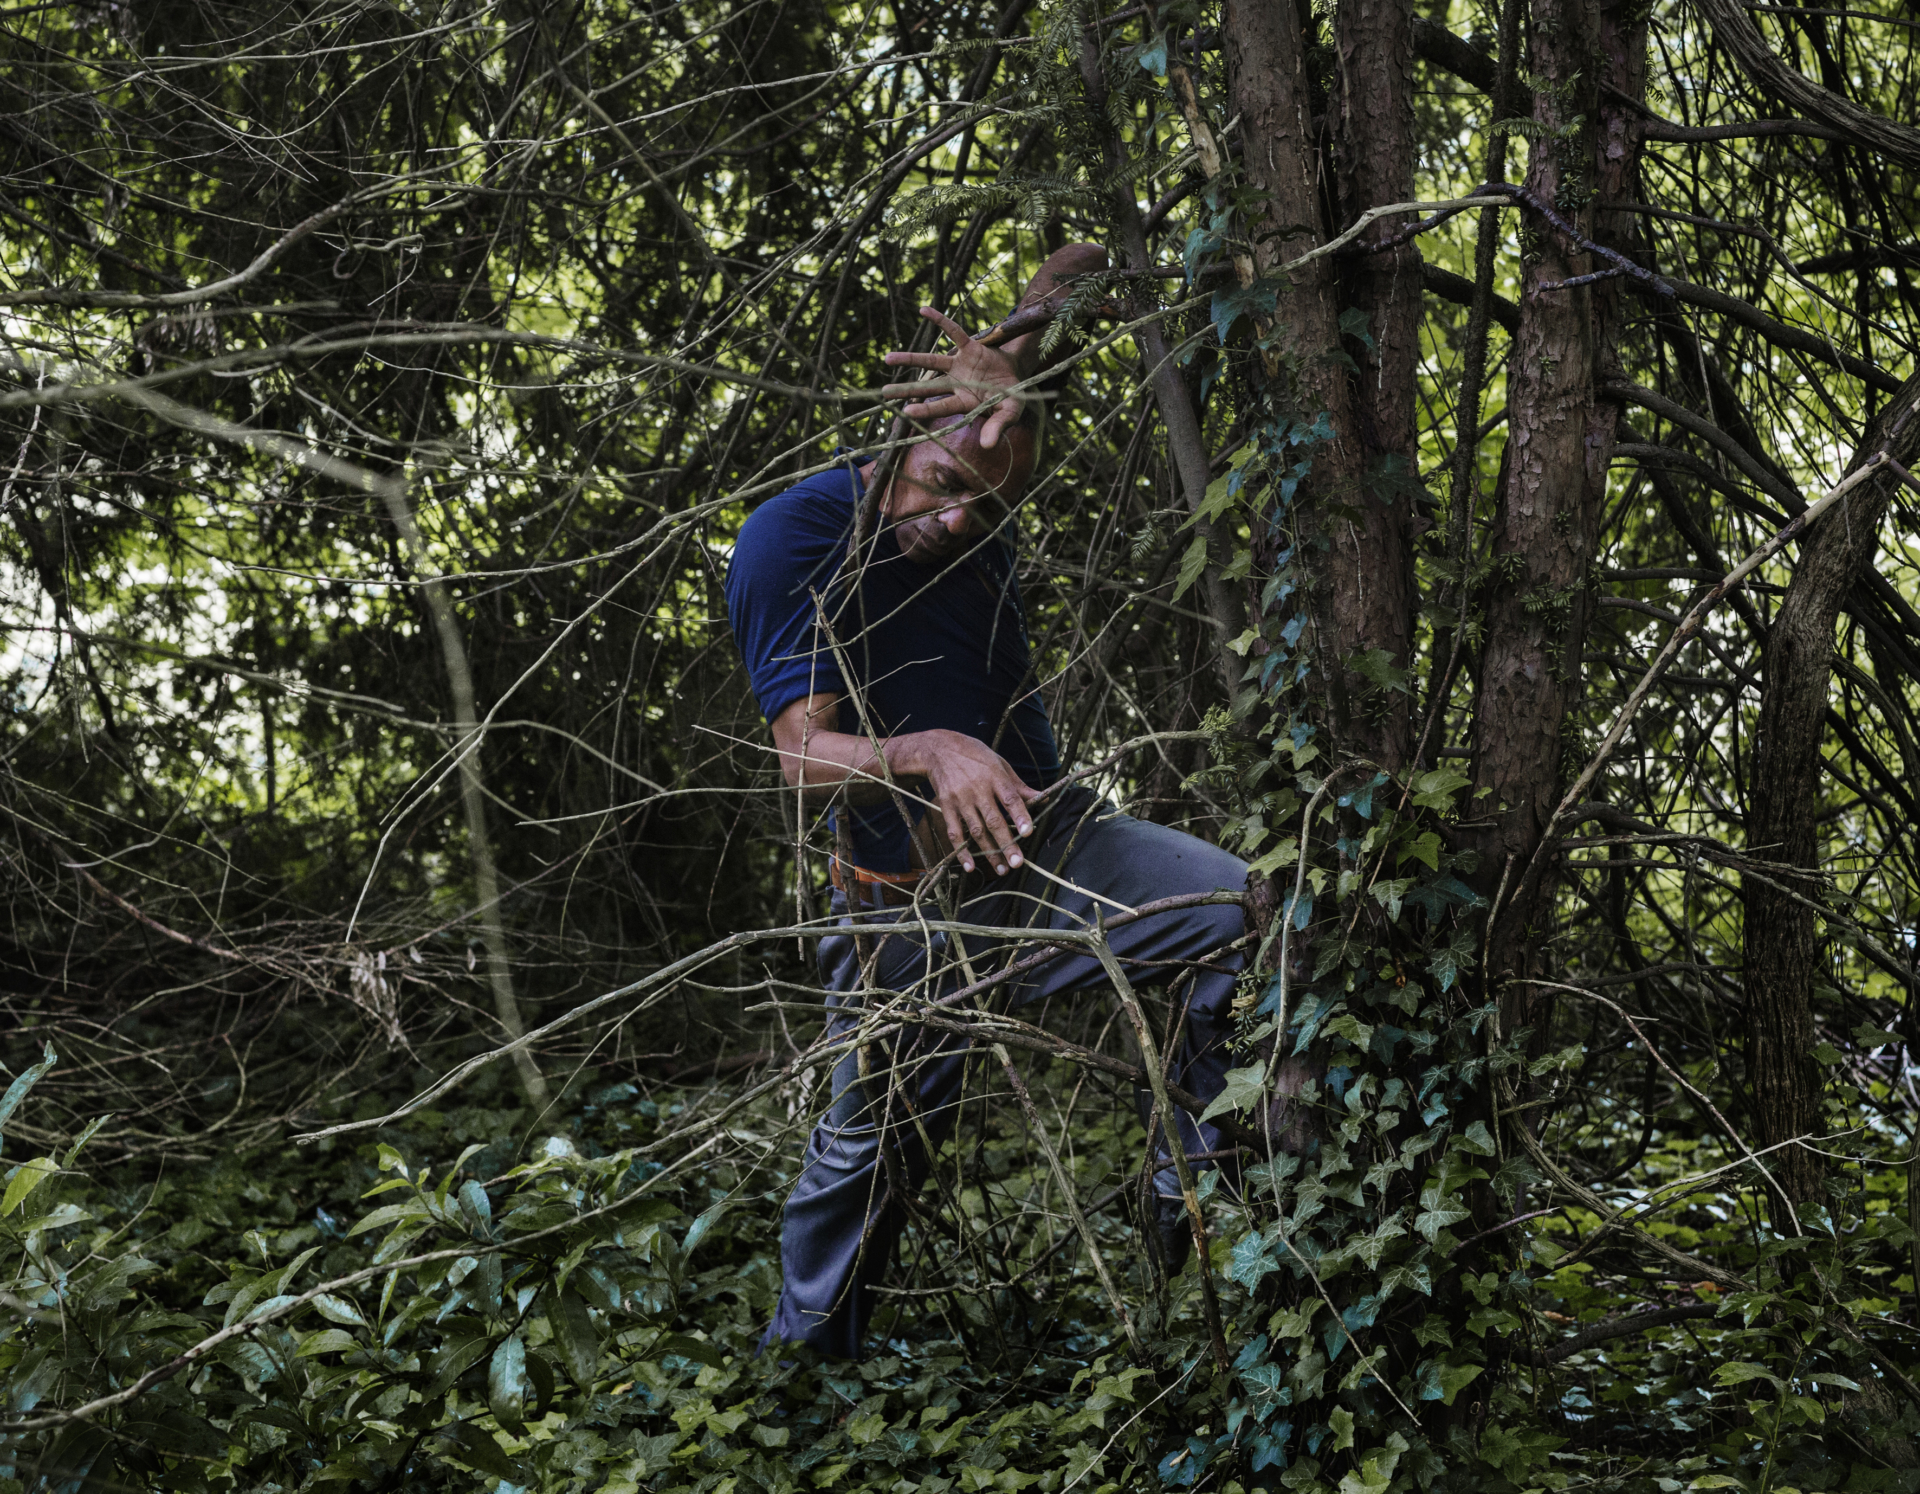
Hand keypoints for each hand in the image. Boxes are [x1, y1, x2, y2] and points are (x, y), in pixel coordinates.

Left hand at [881, 307, 1030, 450]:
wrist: (1019, 375)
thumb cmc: (1011, 399)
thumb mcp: (1009, 414)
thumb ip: (997, 427)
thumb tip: (988, 446)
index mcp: (965, 402)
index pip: (941, 406)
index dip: (926, 409)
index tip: (906, 412)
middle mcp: (957, 384)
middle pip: (928, 387)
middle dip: (906, 390)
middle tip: (884, 392)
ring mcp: (960, 366)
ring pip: (931, 361)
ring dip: (910, 360)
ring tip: (887, 359)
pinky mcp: (969, 348)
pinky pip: (953, 331)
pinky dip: (940, 321)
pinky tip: (923, 310)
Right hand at [889, 729, 1039, 874]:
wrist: (938, 749)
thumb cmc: (975, 756)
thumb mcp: (999, 763)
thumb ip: (1018, 785)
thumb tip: (1042, 799)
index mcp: (995, 776)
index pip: (1010, 798)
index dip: (1020, 816)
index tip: (1029, 832)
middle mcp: (977, 789)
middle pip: (994, 820)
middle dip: (1006, 843)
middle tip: (1018, 863)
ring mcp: (960, 799)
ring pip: (976, 831)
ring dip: (989, 852)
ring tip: (1002, 869)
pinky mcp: (946, 807)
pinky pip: (954, 833)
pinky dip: (961, 851)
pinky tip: (970, 867)